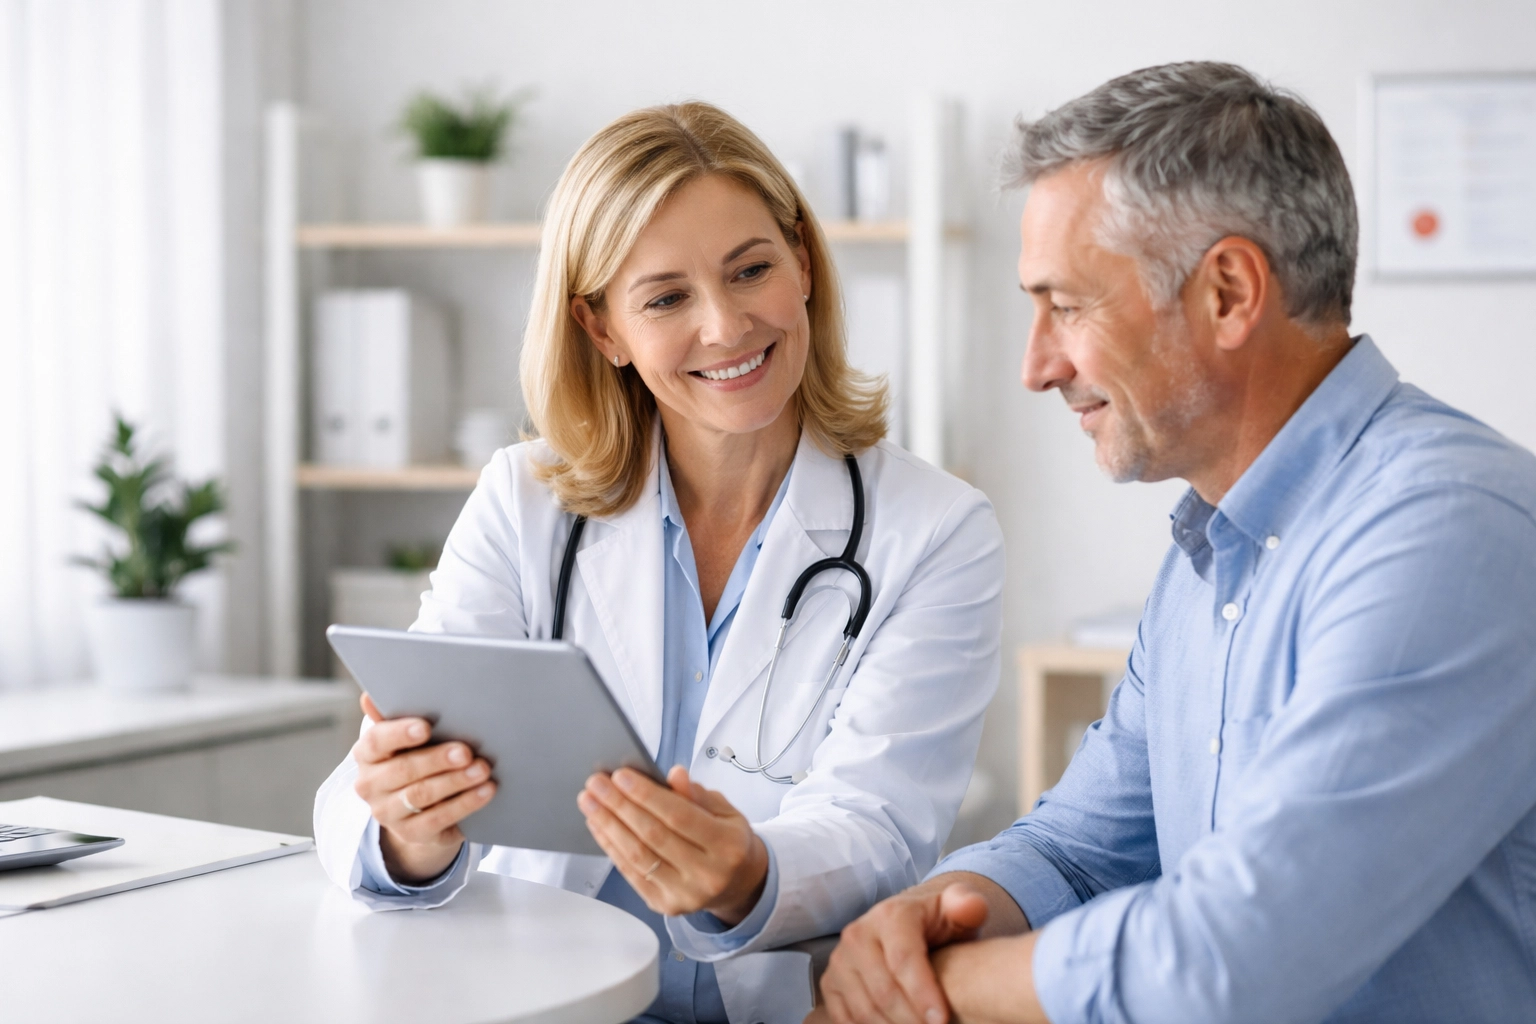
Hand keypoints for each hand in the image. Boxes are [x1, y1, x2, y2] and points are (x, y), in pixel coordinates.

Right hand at [351, 693, 496, 883]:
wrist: (418, 808)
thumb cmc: (415, 757)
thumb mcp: (407, 738)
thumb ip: (393, 716)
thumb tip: (370, 696)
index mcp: (367, 754)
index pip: (376, 741)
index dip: (400, 734)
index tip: (425, 727)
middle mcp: (370, 785)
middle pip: (403, 770)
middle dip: (437, 759)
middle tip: (466, 751)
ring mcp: (388, 813)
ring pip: (421, 795)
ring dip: (456, 781)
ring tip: (483, 769)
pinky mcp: (411, 833)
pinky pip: (438, 819)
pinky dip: (465, 803)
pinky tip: (486, 791)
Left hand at [578, 765, 768, 922]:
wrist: (739, 885)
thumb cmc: (728, 841)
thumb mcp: (725, 811)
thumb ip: (697, 794)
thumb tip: (674, 774)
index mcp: (727, 845)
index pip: (678, 816)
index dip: (646, 795)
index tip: (620, 775)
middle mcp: (707, 874)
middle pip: (653, 835)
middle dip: (619, 806)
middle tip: (596, 783)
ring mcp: (685, 894)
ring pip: (637, 856)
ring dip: (608, 826)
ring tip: (590, 802)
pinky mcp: (665, 906)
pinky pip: (631, 873)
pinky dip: (611, 847)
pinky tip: (599, 826)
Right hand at [819, 877, 992, 1023]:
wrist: (910, 925)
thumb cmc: (938, 923)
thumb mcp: (958, 909)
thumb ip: (968, 906)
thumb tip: (970, 906)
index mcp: (889, 915)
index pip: (903, 960)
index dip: (923, 994)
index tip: (942, 1019)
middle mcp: (857, 934)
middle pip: (883, 991)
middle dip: (912, 1020)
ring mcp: (840, 960)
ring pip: (863, 1009)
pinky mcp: (831, 983)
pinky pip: (844, 1018)